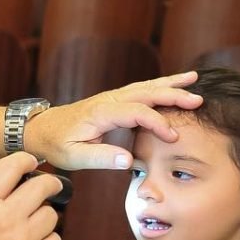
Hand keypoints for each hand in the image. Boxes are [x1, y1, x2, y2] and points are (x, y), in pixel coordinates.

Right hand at [0, 153, 62, 239]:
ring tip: (31, 226)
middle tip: (47, 188)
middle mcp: (4, 220)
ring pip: (52, 214)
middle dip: (48, 184)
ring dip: (45, 217)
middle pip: (42, 187)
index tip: (30, 162)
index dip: (25, 160)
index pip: (11, 167)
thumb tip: (27, 178)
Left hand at [30, 72, 202, 169]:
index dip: (157, 122)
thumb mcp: (73, 157)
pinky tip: (174, 84)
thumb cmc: (57, 144)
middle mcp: (108, 100)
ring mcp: (111, 98)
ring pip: (145, 86)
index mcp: (100, 113)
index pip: (136, 112)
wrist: (41, 130)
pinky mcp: (113, 100)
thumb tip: (128, 161)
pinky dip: (159, 85)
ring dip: (170, 84)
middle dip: (172, 95)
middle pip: (145, 92)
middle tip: (197, 100)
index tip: (173, 137)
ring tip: (194, 79)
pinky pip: (140, 90)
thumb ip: (100, 158)